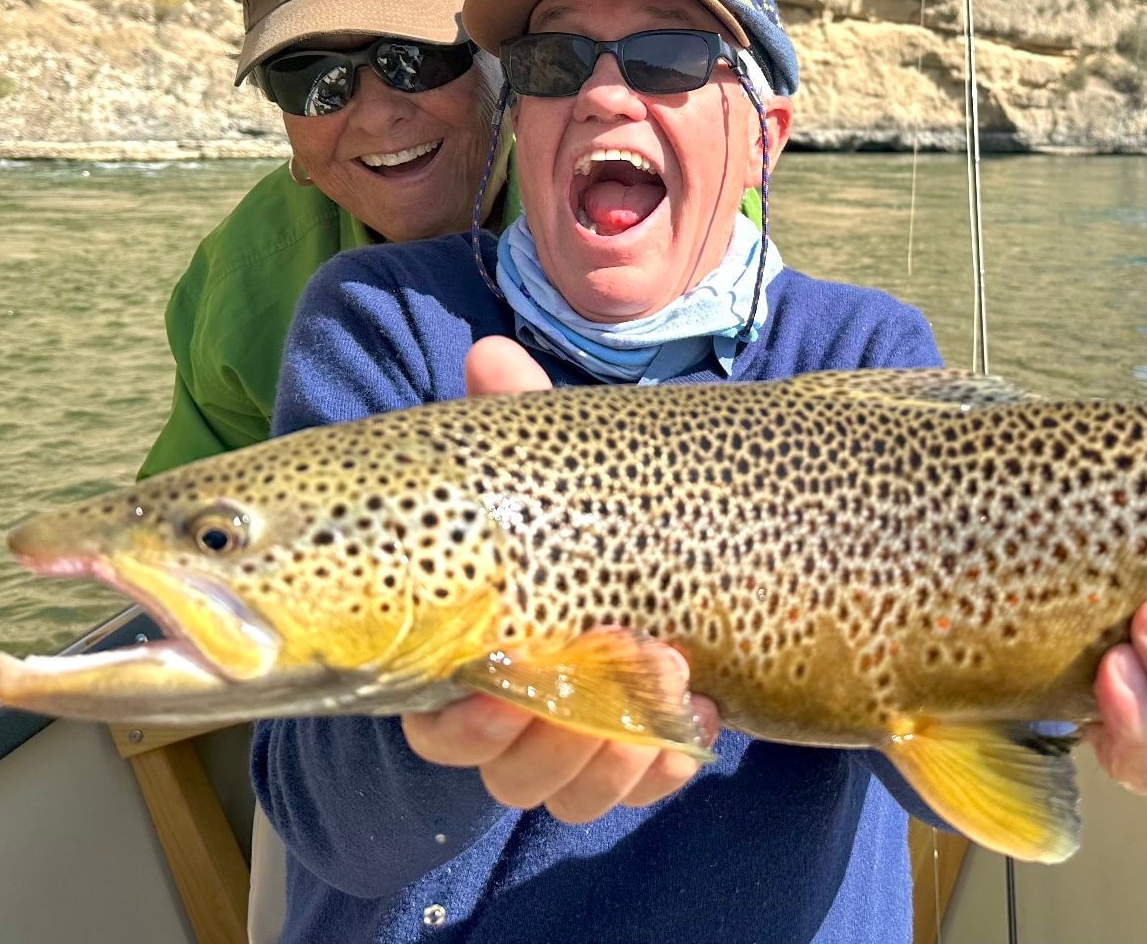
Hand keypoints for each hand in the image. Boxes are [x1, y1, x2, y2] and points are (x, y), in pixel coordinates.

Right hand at [406, 336, 720, 823]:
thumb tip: (492, 355)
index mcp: (472, 660)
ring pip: (574, 792)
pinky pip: (644, 789)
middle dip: (560, 738)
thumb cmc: (581, 511)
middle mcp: (516, 719)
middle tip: (623, 662)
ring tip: (675, 682)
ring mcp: (581, 746)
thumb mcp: (554, 470)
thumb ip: (521, 421)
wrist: (665, 545)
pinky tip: (705, 719)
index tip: (503, 684)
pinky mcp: (643, 754)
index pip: (441, 725)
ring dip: (620, 753)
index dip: (468, 720)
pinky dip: (670, 765)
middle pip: (507, 775)